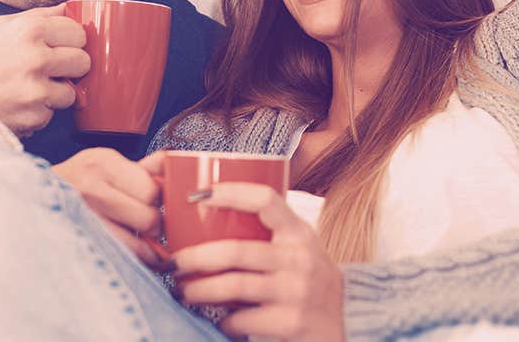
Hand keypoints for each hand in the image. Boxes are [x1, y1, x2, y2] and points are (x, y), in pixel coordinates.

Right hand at [0, 4, 89, 136]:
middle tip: (51, 69)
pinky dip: (38, 112)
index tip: (61, 47)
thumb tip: (67, 9)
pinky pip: (50, 114)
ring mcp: (36, 90)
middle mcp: (36, 58)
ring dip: (55, 94)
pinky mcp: (33, 117)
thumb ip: (37, 16)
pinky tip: (18, 104)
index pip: (79, 33)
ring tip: (30, 88)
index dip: (71, 41)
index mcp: (30, 30)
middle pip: (83, 62)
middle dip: (70, 67)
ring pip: (71, 93)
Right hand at [54, 149, 170, 268]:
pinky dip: (132, 260)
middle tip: (144, 224)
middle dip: (153, 225)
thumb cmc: (73, 183)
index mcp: (102, 162)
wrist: (29, 198)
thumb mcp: (103, 164)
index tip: (153, 205)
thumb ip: (141, 169)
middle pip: (149, 218)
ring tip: (136, 239)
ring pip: (138, 245)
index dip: (158, 201)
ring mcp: (82, 217)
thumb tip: (173, 166)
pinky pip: (122, 259)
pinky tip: (127, 252)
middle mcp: (90, 187)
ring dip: (144, 246)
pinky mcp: (78, 242)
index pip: (153, 189)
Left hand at [172, 182, 344, 341]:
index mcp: (300, 233)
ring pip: (231, 286)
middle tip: (172, 262)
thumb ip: (269, 234)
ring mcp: (296, 292)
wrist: (347, 326)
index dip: (230, 193)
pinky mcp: (290, 323)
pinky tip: (216, 318)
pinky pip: (240, 319)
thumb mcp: (299, 250)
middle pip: (234, 250)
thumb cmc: (310, 282)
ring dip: (197, 290)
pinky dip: (222, 320)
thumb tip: (206, 218)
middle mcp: (300, 259)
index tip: (196, 195)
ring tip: (181, 290)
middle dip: (193, 257)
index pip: (265, 200)